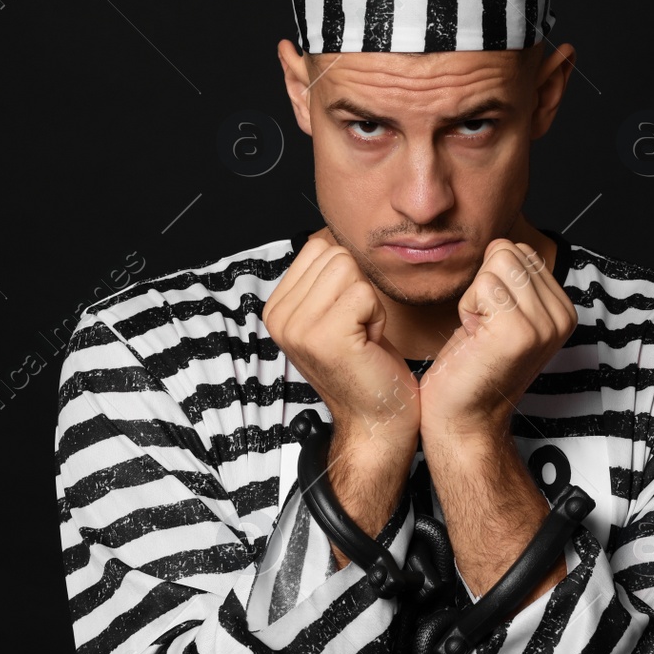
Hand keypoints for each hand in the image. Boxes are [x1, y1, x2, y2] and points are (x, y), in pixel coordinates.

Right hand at [261, 230, 420, 456]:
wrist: (376, 419)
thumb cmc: (364, 366)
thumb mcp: (331, 315)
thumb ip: (321, 278)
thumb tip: (330, 234)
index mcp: (276, 308)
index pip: (318, 247)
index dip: (346, 277)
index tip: (346, 317)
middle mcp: (278, 317)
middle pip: (335, 254)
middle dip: (358, 287)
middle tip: (357, 329)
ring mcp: (299, 328)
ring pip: (350, 269)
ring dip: (368, 302)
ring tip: (362, 335)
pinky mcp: (326, 337)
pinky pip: (364, 293)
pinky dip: (377, 316)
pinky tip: (369, 344)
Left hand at [418, 239, 576, 440]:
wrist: (464, 418)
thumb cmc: (473, 365)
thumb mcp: (503, 314)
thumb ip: (515, 280)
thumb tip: (503, 243)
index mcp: (562, 309)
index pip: (520, 251)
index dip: (494, 280)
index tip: (493, 321)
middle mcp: (562, 316)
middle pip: (509, 251)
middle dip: (484, 285)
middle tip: (484, 327)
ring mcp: (544, 324)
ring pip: (496, 264)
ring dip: (475, 297)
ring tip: (480, 333)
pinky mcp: (519, 332)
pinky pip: (483, 285)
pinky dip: (467, 309)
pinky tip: (475, 339)